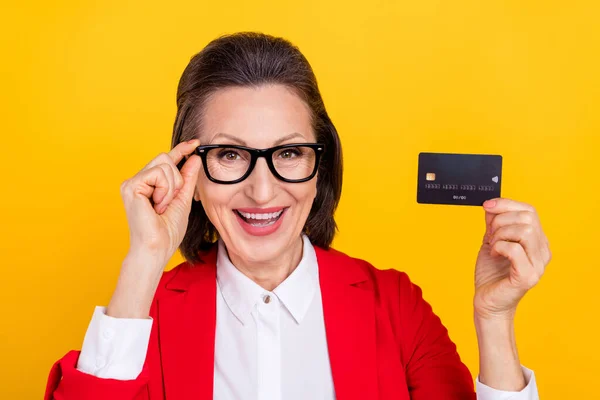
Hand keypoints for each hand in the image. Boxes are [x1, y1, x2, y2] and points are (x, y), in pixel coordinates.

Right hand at [120, 139, 201, 264]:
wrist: (157, 247)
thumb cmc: (167, 231)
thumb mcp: (183, 199)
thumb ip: (187, 179)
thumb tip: (194, 158)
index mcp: (148, 184)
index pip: (166, 161)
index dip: (181, 150)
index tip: (196, 142)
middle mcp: (138, 181)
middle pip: (165, 158)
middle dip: (177, 179)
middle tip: (170, 201)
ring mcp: (132, 182)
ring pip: (164, 164)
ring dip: (172, 187)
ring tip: (162, 206)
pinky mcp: (131, 185)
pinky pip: (159, 173)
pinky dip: (165, 190)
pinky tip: (157, 205)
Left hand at [473, 197, 551, 320]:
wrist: (487, 301)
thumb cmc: (491, 273)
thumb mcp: (491, 241)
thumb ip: (494, 223)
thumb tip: (491, 204)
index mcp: (537, 242)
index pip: (530, 211)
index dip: (506, 204)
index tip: (487, 206)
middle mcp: (542, 252)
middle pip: (528, 218)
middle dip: (501, 221)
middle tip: (490, 236)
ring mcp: (538, 265)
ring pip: (525, 231)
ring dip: (501, 234)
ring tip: (493, 246)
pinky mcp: (528, 276)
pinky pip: (515, 249)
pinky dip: (499, 247)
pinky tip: (494, 254)